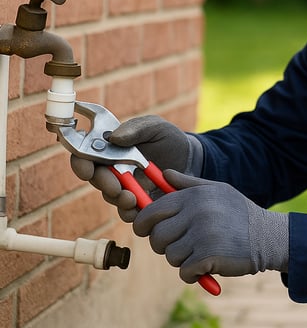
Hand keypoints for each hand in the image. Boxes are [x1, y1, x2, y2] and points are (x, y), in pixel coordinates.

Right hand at [69, 115, 201, 221]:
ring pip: (110, 197)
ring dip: (118, 199)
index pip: (85, 155)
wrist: (191, 159)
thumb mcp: (156, 127)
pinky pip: (128, 212)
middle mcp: (112, 168)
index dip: (81, 163)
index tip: (88, 170)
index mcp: (110, 148)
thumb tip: (114, 138)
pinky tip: (139, 210)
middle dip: (104, 184)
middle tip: (116, 188)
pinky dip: (131, 213)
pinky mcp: (137, 202)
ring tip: (131, 199)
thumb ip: (136, 129)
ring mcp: (124, 186)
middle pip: (96, 179)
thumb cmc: (169, 139)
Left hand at [133, 170, 288, 282]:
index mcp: (195, 196)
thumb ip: (188, 183)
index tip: (145, 230)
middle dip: (164, 245)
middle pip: (157, 236)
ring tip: (200, 253)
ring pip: (170, 256)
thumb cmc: (240, 213)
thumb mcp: (217, 190)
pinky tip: (207, 266)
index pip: (153, 210)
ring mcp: (202, 234)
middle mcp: (197, 212)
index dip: (143, 223)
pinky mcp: (208, 256)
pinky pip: (184, 271)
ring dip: (182, 260)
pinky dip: (192, 274)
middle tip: (180, 246)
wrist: (269, 236)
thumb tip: (162, 174)